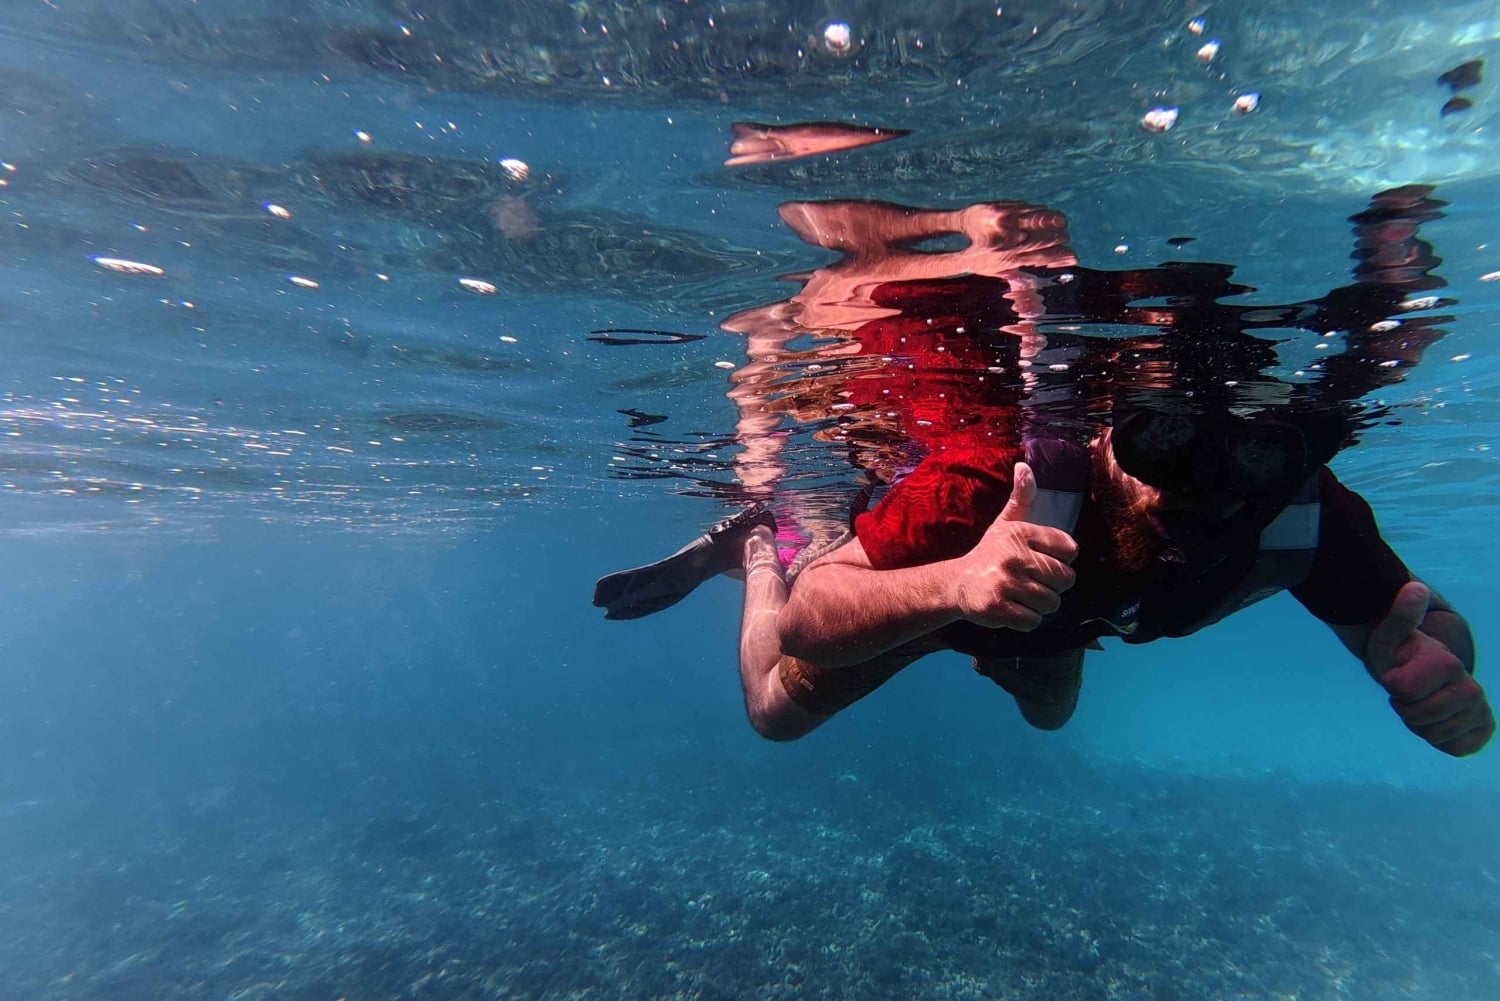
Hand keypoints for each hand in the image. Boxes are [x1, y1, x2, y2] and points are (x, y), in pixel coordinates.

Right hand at [955, 462, 1078, 630]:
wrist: (956, 584)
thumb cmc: (990, 553)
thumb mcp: (1005, 523)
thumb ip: (1021, 498)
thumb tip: (1024, 465)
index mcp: (1020, 533)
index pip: (1070, 549)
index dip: (1061, 559)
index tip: (1042, 561)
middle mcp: (1013, 556)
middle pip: (1065, 579)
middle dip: (1053, 585)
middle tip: (1033, 582)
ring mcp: (1005, 583)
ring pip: (1052, 602)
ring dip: (1041, 604)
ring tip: (1023, 596)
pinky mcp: (998, 607)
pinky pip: (1034, 620)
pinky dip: (1028, 619)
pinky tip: (1014, 608)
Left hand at [1366, 582, 1493, 755]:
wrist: (1424, 673)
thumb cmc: (1400, 654)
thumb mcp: (1390, 636)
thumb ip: (1400, 615)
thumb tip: (1414, 588)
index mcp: (1447, 663)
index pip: (1403, 689)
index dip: (1392, 685)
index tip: (1398, 674)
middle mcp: (1471, 687)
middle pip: (1418, 717)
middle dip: (1404, 708)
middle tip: (1408, 693)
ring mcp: (1480, 709)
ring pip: (1435, 736)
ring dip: (1419, 725)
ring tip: (1421, 704)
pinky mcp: (1484, 728)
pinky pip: (1457, 749)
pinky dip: (1440, 740)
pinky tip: (1438, 722)